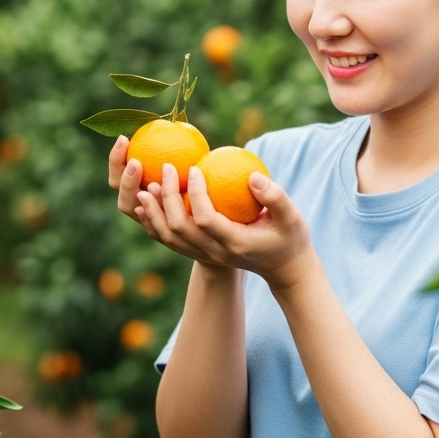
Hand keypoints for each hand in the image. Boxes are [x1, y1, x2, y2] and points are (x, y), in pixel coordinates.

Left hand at [108, 137, 315, 289]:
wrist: (282, 269)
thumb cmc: (290, 238)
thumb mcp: (293, 218)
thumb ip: (276, 197)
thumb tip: (252, 175)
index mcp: (235, 243)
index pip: (206, 219)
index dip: (196, 194)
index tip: (195, 168)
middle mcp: (215, 253)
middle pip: (180, 229)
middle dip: (168, 198)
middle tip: (166, 169)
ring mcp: (205, 256)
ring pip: (169, 238)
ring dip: (154, 213)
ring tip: (145, 186)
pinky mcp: (200, 254)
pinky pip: (170, 240)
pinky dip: (154, 223)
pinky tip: (147, 203)